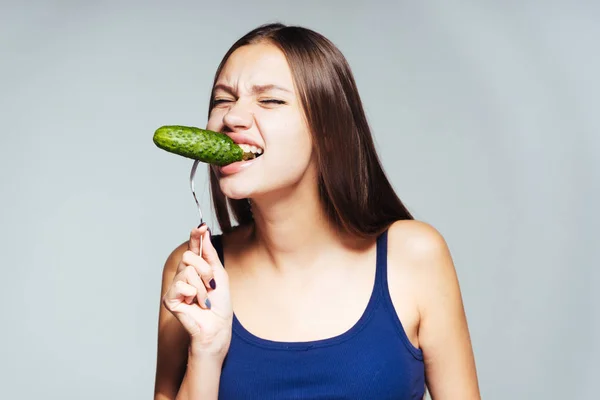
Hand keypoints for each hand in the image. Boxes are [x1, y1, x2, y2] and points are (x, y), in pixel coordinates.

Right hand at [162, 225, 232, 358]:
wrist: (218, 325)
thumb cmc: (220, 303)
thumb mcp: (219, 274)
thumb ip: (210, 254)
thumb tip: (204, 231)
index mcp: (196, 268)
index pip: (193, 248)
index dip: (195, 236)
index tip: (200, 227)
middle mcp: (183, 275)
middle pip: (188, 256)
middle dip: (205, 270)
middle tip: (211, 285)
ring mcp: (175, 287)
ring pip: (187, 271)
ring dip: (202, 287)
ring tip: (204, 299)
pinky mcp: (169, 299)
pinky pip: (181, 285)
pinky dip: (193, 295)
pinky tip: (195, 304)